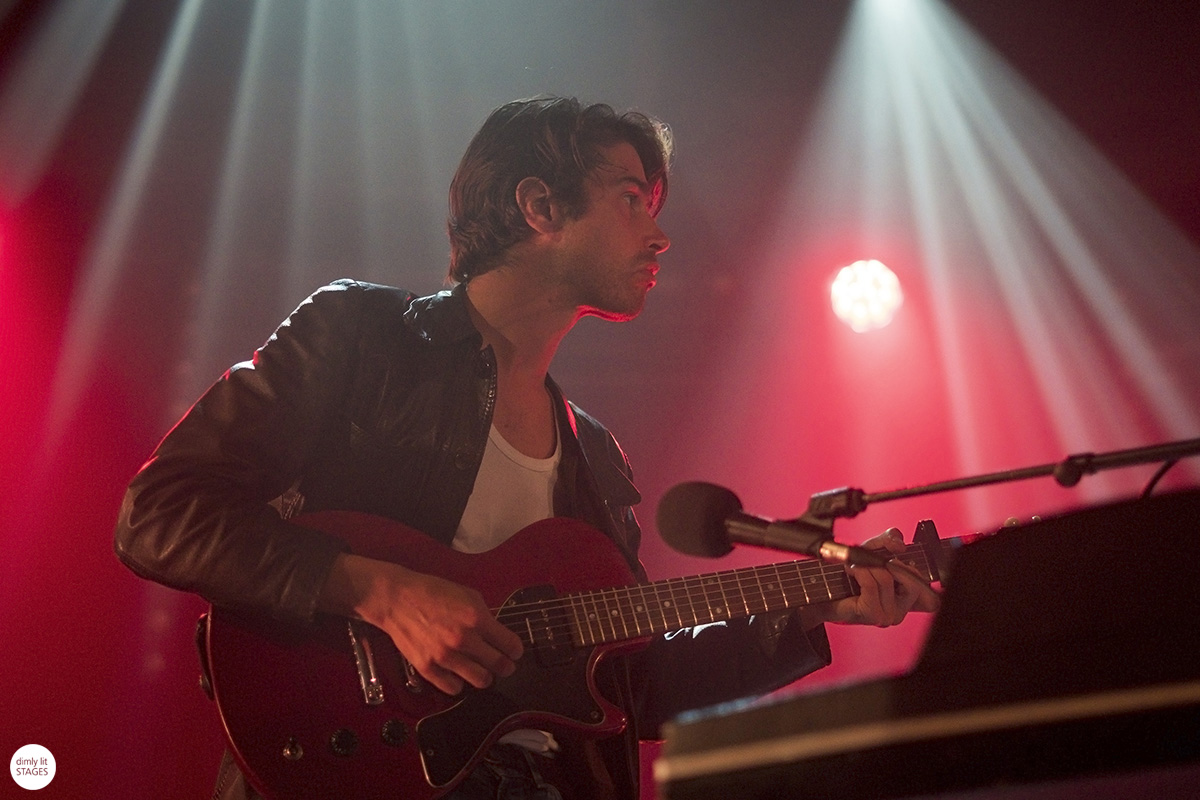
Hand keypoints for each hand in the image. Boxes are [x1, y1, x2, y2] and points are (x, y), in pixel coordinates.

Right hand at [320, 554, 523, 694]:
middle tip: (504, 665)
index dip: (516, 650)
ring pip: (480, 680)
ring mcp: (445, 656)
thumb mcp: (467, 594)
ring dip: (485, 677)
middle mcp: (464, 639)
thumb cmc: (433, 592)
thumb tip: (497, 632)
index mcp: (477, 618)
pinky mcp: (428, 668)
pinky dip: (459, 683)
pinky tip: (458, 674)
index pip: (510, 644)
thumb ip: (484, 615)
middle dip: (506, 667)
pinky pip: (453, 688)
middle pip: (499, 665)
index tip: (515, 652)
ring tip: (482, 671)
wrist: (397, 599)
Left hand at [799, 527, 940, 628]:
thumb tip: (899, 544)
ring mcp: (889, 615)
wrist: (823, 591)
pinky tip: (852, 572)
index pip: (930, 590)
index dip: (915, 571)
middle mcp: (902, 609)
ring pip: (886, 578)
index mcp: (907, 598)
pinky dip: (860, 572)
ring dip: (866, 567)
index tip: (896, 558)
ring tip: (854, 568)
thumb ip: (890, 540)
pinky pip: (872, 583)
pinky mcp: (873, 614)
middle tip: (869, 562)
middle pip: (908, 577)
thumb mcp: (873, 550)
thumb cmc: (848, 574)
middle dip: (886, 563)